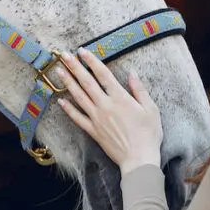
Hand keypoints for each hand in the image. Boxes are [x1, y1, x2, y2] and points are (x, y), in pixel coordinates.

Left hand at [56, 48, 162, 175]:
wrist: (139, 159)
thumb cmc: (149, 134)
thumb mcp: (150, 109)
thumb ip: (139, 89)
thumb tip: (132, 73)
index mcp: (120, 98)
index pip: (103, 74)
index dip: (92, 61)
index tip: (82, 51)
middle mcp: (105, 105)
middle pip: (87, 82)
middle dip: (74, 67)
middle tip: (64, 55)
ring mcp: (97, 118)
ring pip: (79, 97)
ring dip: (68, 82)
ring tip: (58, 71)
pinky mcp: (93, 131)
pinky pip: (78, 118)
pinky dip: (69, 109)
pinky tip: (61, 101)